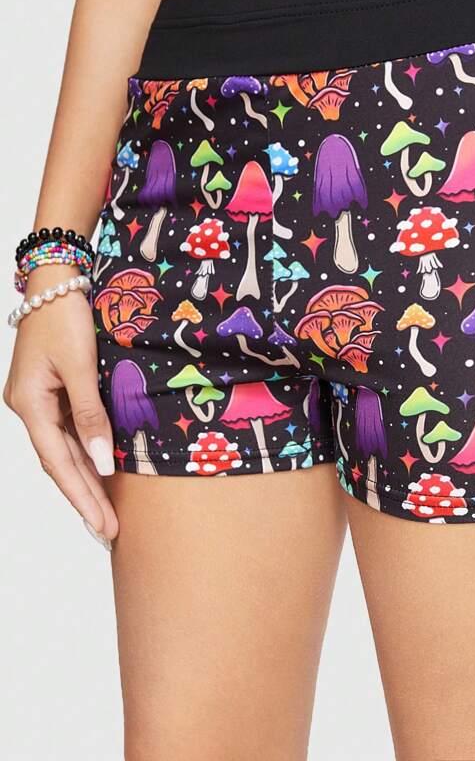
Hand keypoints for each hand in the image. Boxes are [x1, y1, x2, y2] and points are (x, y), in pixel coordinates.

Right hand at [4, 267, 118, 546]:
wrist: (53, 280)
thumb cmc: (65, 316)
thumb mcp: (81, 366)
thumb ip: (92, 414)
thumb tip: (103, 461)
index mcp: (29, 405)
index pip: (59, 463)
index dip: (82, 496)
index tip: (102, 524)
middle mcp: (29, 407)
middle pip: (60, 462)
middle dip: (85, 497)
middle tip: (109, 531)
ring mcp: (39, 399)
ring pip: (65, 448)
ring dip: (86, 478)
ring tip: (106, 512)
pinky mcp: (52, 389)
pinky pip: (70, 429)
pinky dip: (86, 451)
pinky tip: (102, 470)